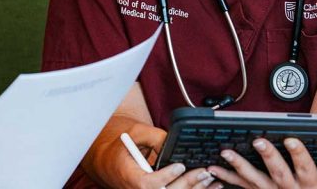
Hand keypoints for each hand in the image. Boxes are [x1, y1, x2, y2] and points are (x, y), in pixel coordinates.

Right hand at [97, 123, 211, 188]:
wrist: (106, 160)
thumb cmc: (119, 145)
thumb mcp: (134, 133)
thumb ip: (154, 137)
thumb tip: (175, 144)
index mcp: (129, 175)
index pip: (148, 184)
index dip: (166, 177)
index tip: (180, 166)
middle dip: (187, 184)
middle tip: (203, 172)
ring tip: (210, 179)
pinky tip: (205, 187)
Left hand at [207, 138, 316, 188]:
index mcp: (311, 185)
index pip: (305, 168)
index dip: (298, 154)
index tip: (291, 139)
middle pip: (278, 173)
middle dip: (268, 157)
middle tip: (258, 141)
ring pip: (254, 181)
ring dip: (238, 166)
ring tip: (225, 153)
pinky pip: (242, 187)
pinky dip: (226, 178)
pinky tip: (213, 168)